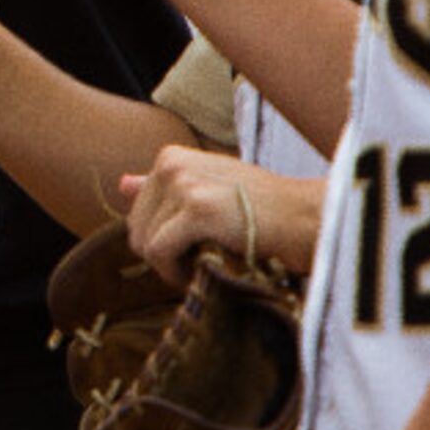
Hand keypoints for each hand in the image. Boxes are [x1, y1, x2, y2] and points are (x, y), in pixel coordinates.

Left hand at [120, 148, 316, 288]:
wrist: (308, 218)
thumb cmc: (263, 209)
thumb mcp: (209, 186)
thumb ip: (164, 186)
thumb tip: (121, 184)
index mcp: (170, 157)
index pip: (137, 213)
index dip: (162, 240)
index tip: (193, 248)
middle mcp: (171, 164)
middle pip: (136, 229)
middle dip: (164, 255)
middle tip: (201, 261)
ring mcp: (183, 184)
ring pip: (145, 243)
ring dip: (172, 266)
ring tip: (207, 263)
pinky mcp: (196, 209)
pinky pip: (158, 252)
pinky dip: (175, 272)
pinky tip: (204, 271)